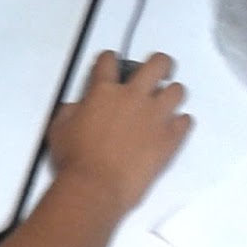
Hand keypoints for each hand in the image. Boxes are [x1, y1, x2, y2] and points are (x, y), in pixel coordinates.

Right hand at [47, 50, 192, 214]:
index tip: (112, 65)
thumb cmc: (73, 159)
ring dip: (170, 95)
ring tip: (163, 107)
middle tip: (155, 76)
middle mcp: (133, 96)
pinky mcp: (171, 138)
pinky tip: (169, 130)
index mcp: (103, 91)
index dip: (111, 59)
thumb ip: (72, 110)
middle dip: (159, 64)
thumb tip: (81, 106)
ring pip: (178, 90)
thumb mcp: (60, 128)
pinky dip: (179, 123)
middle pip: (158, 64)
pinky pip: (186, 120)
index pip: (109, 60)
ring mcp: (156, 116)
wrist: (97, 187)